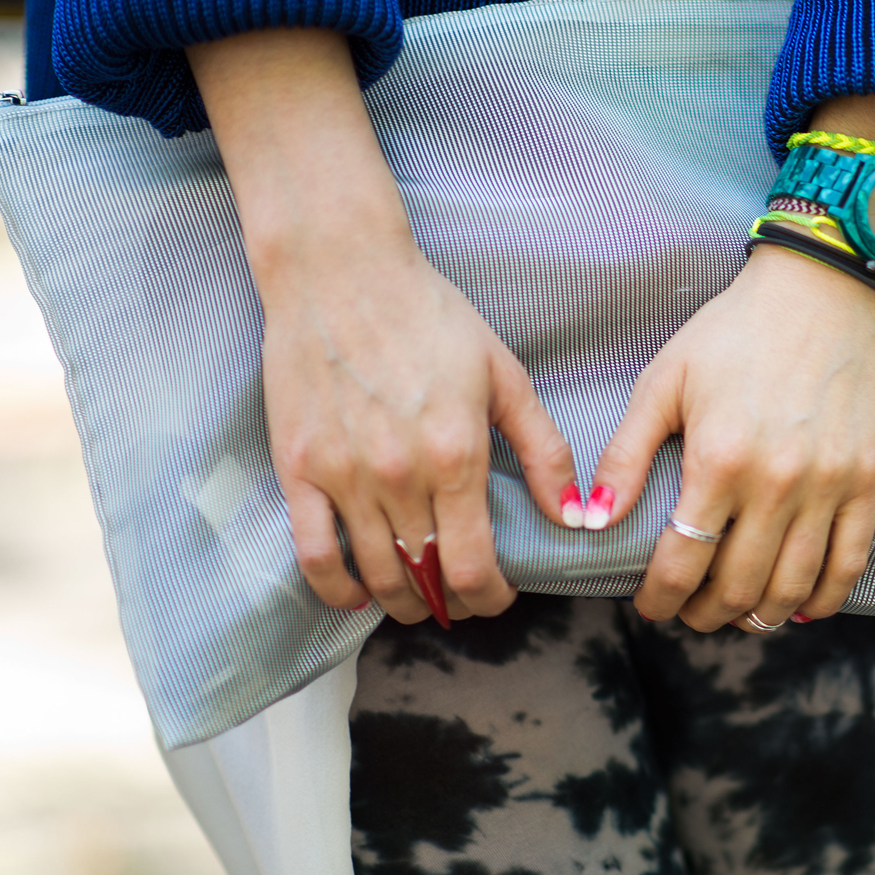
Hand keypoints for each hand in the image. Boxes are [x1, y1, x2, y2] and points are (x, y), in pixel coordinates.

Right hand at [189, 29, 578, 623]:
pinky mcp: (298, 468)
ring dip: (401, 602)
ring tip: (418, 600)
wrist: (340, 271)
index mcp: (456, 456)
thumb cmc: (429, 313)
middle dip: (451, 603)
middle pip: (425, 579)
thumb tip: (576, 515)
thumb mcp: (503, 373)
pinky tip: (356, 593)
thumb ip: (543, 450)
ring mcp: (342, 476)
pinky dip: (335, 588)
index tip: (498, 598)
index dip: (490, 598)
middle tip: (461, 600)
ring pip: (374, 575)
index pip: (474, 567)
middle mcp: (398, 476)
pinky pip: (312, 554)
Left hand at [587, 243, 874, 629]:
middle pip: (737, 588)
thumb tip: (591, 521)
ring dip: (756, 617)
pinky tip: (796, 605)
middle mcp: (777, 482)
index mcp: (720, 459)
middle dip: (704, 615)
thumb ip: (625, 454)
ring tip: (734, 613)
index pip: (684, 562)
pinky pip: (849, 564)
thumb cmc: (735, 331)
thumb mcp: (664, 380)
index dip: (661, 599)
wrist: (824, 290)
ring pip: (791, 587)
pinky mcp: (867, 480)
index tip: (651, 605)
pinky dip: (822, 598)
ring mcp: (828, 486)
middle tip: (688, 612)